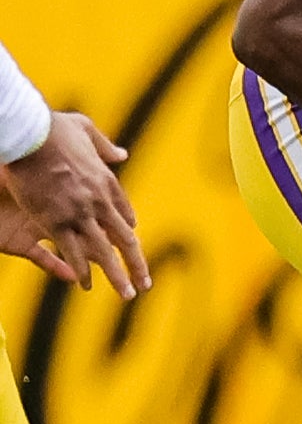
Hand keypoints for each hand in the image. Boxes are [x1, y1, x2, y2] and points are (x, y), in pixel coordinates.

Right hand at [6, 112, 146, 297]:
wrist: (33, 135)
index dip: (127, 229)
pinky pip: (72, 252)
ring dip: (117, 275)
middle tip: (146, 284)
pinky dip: (81, 270)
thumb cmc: (55, 129)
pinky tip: (87, 286)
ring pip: (104, 251)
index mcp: (106, 181)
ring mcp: (80, 213)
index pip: (123, 212)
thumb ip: (104, 146)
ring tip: (128, 294)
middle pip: (124, 238)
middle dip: (136, 264)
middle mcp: (99, 201)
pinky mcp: (56, 221)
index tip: (131, 240)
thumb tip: (121, 154)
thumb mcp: (87, 131)